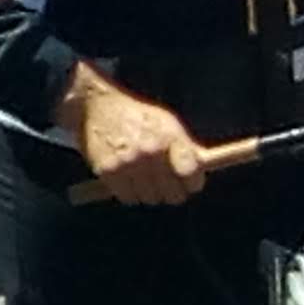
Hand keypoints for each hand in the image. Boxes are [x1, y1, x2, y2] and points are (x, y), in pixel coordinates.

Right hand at [62, 65, 204, 205]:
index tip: (188, 183)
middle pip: (173, 194)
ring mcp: (127, 163)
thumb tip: (206, 169)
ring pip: (150, 199)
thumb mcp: (167, 123)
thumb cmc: (138, 115)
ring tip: (142, 177)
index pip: (191, 175)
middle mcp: (150, 151)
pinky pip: (127, 198)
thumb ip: (186, 147)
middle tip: (165, 184)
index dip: (192, 183)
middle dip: (172, 192)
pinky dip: (128, 193)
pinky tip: (126, 178)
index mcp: (169, 138)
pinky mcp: (107, 171)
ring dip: (149, 193)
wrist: (97, 105)